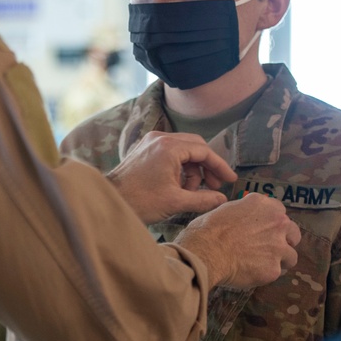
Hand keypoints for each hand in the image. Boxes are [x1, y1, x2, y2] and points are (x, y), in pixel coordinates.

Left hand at [107, 131, 236, 224]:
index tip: (230, 180)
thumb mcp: (176, 202)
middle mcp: (160, 138)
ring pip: (183, 150)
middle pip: (195, 146)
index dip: (220, 166)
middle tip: (214, 186)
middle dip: (207, 167)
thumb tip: (221, 199)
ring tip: (191, 192)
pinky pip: (170, 153)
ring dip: (192, 170)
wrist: (110, 200)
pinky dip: (179, 168)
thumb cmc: (139, 201)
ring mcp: (151, 142)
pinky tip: (179, 186)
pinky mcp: (145, 149)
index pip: (204, 151)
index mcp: (169, 147)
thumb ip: (203, 199)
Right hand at [174, 193, 299, 288]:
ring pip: (291, 255)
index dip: (271, 221)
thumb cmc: (207, 230)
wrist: (206, 253)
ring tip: (263, 264)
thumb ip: (242, 212)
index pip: (279, 210)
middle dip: (284, 239)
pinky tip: (253, 273)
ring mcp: (278, 246)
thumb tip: (241, 217)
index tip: (263, 228)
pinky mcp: (274, 268)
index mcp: (262, 204)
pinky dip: (267, 273)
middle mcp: (277, 222)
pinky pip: (277, 272)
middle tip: (269, 247)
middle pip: (293, 232)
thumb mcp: (224, 209)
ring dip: (280, 259)